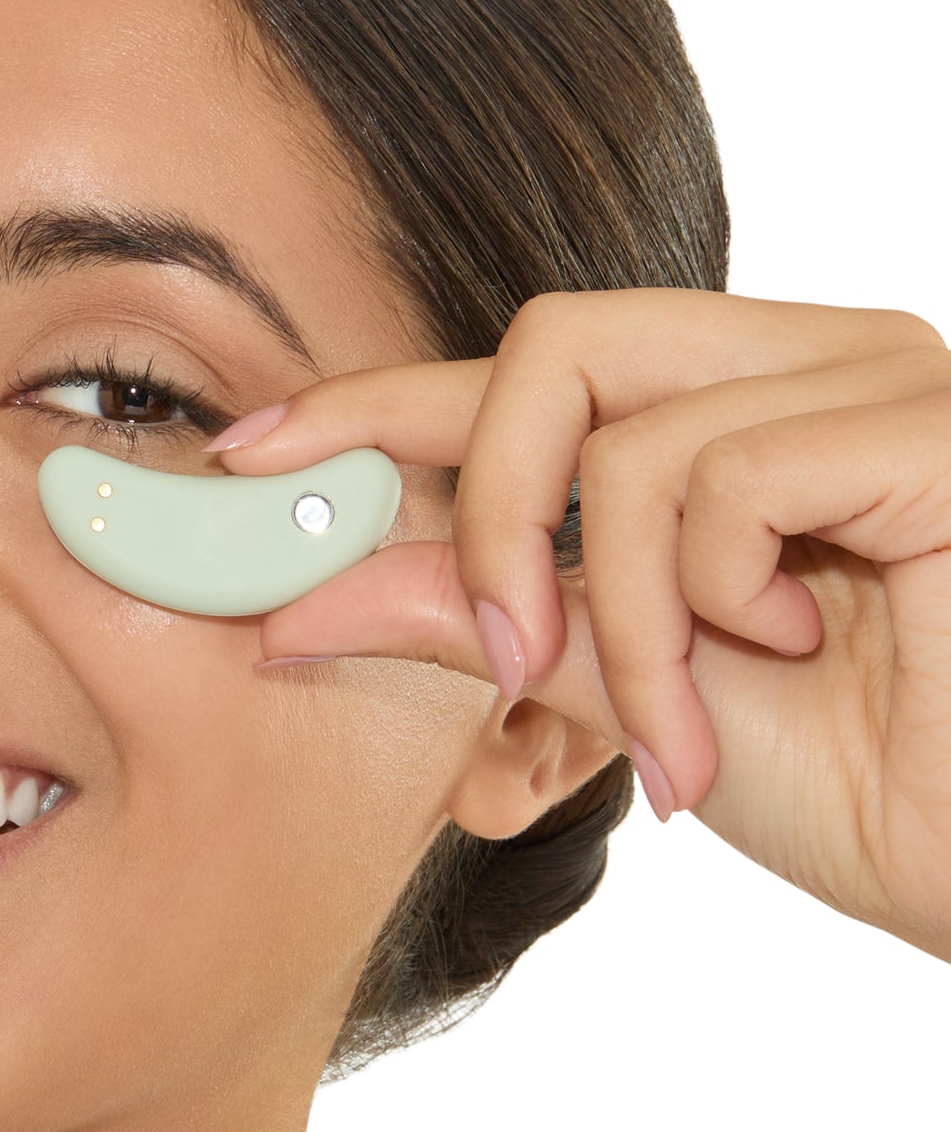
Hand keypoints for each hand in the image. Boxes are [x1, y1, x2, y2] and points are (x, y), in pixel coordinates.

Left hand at [208, 288, 950, 963]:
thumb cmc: (873, 786)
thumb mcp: (629, 691)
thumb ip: (487, 617)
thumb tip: (304, 596)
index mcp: (743, 405)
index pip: (524, 372)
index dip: (378, 403)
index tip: (249, 457)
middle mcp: (812, 362)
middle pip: (553, 344)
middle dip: (484, 507)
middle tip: (505, 657)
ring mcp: (882, 378)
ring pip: (623, 436)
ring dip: (614, 621)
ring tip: (676, 737)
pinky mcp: (933, 426)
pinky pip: (719, 475)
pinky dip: (699, 602)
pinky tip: (789, 658)